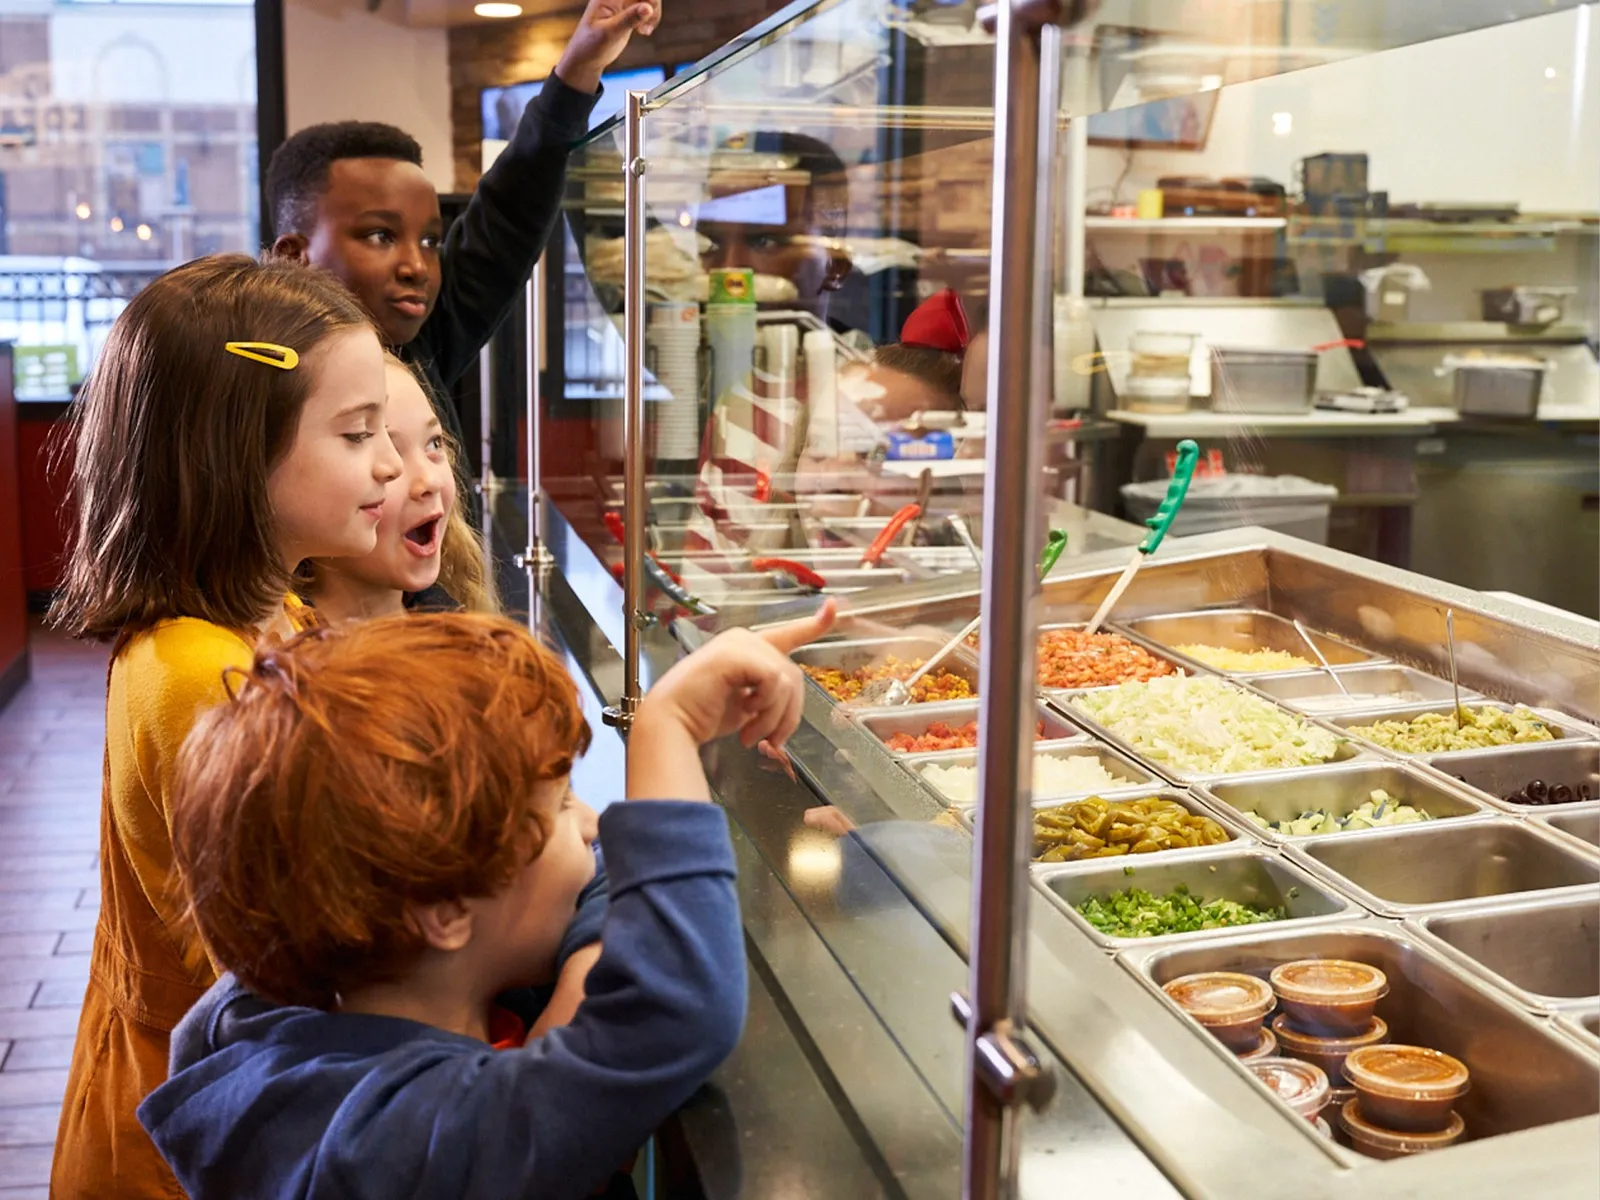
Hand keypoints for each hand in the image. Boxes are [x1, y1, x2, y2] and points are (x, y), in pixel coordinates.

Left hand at [554, 0, 660, 94]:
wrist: (587, 59)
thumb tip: (648, 8)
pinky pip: (646, 7)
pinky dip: (650, 18)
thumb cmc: (591, 45)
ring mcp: (623, 3)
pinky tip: (644, 32)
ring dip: (653, 13)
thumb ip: (629, 19)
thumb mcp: (610, 33)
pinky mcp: (629, 13)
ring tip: (645, 31)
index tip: (649, 11)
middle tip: (647, 24)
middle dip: (652, 4)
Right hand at [628, 601, 836, 801]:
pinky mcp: (736, 653)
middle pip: (793, 675)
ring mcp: (740, 644)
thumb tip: (790, 713)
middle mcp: (745, 640)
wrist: (671, 723)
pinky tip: (743, 715)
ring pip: (787, 680)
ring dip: (774, 717)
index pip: (788, 633)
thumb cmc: (700, 716)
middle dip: (787, 715)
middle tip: (768, 742)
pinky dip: (765, 706)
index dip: (814, 624)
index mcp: (746, 649)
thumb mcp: (746, 706)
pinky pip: (774, 680)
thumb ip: (768, 698)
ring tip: (750, 736)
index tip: (834, 607)